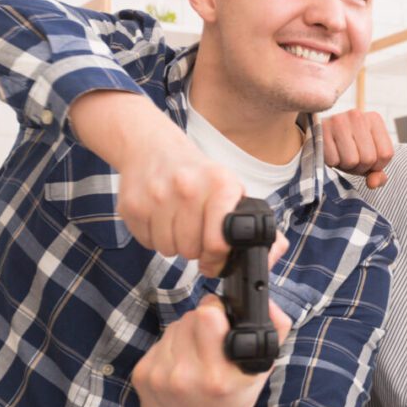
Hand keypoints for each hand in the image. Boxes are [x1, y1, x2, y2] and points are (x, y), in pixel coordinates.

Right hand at [67, 90, 245, 273]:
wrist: (153, 147)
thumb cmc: (200, 176)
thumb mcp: (233, 190)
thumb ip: (259, 225)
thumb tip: (274, 253)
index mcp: (220, 184)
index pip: (218, 242)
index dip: (217, 258)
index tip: (216, 257)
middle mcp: (188, 187)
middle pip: (191, 250)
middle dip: (195, 250)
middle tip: (196, 233)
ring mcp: (156, 196)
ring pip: (168, 249)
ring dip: (174, 244)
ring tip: (179, 224)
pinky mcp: (132, 204)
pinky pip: (147, 242)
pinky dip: (154, 238)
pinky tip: (161, 219)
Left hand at [132, 294, 293, 406]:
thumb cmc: (235, 402)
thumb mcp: (263, 369)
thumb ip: (276, 328)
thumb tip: (266, 300)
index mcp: (217, 376)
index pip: (206, 315)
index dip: (217, 312)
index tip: (223, 322)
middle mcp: (185, 376)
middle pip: (190, 317)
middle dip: (203, 323)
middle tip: (212, 342)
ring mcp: (159, 377)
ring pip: (173, 327)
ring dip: (186, 335)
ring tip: (197, 357)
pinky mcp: (141, 376)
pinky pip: (158, 343)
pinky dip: (171, 350)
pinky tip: (181, 367)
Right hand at [321, 109, 393, 188]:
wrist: (321, 134)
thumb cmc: (350, 147)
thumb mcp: (368, 158)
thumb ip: (377, 173)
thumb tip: (373, 183)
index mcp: (374, 119)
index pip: (385, 154)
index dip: (376, 166)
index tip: (367, 161)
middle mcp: (358, 115)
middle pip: (368, 158)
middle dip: (360, 167)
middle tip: (352, 160)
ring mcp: (338, 120)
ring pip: (351, 161)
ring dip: (346, 166)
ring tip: (342, 156)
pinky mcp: (321, 130)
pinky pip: (333, 161)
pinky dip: (332, 163)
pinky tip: (331, 152)